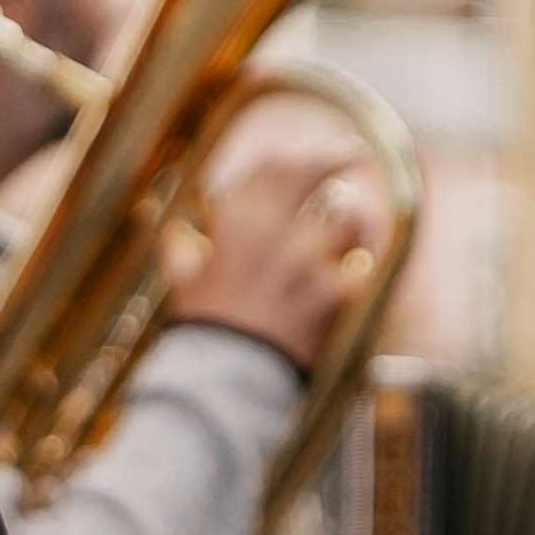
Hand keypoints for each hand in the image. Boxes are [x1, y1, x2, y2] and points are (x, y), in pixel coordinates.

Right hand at [167, 98, 388, 374]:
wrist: (226, 379)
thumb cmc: (202, 331)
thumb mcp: (182, 283)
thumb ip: (179, 252)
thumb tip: (172, 236)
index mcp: (234, 221)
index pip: (273, 168)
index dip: (295, 159)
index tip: (309, 156)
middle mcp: (273, 230)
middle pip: (315, 173)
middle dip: (337, 159)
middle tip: (351, 154)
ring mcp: (307, 259)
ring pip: (349, 215)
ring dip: (353, 219)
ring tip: (353, 223)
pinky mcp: (335, 292)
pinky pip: (362, 264)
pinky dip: (359, 264)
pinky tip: (357, 266)